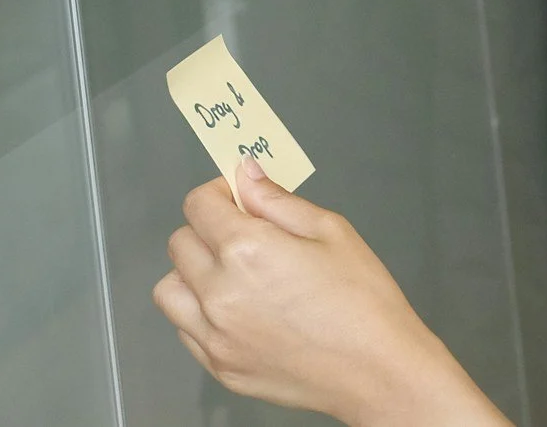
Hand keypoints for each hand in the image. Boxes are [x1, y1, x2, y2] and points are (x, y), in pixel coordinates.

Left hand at [152, 159, 507, 426]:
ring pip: (170, 290)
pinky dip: (200, 314)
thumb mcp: (332, 231)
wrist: (376, 370)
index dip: (217, 193)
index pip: (198, 206)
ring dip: (192, 274)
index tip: (238, 199)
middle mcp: (219, 293)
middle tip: (243, 236)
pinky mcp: (219, 368)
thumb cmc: (363, 298)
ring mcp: (214, 336)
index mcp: (246, 250)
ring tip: (232, 277)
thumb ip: (278, 201)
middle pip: (180, 244)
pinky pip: (186, 330)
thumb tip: (245, 176)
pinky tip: (238, 312)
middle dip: (206, 230)